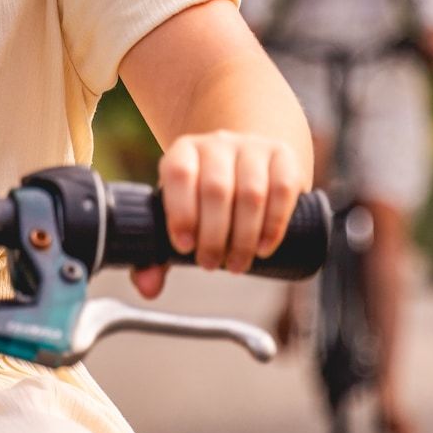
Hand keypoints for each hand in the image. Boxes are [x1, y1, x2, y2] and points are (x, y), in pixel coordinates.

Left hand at [131, 131, 305, 299]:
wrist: (248, 164)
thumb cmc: (205, 199)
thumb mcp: (180, 217)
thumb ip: (158, 254)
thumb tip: (148, 288)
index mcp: (184, 151)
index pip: (179, 173)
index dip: (181, 212)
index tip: (184, 247)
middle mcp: (217, 143)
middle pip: (216, 188)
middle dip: (213, 236)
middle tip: (210, 265)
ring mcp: (253, 147)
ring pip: (251, 192)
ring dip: (243, 237)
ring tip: (236, 264)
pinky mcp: (284, 156)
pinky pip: (282, 189)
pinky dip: (273, 225)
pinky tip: (263, 248)